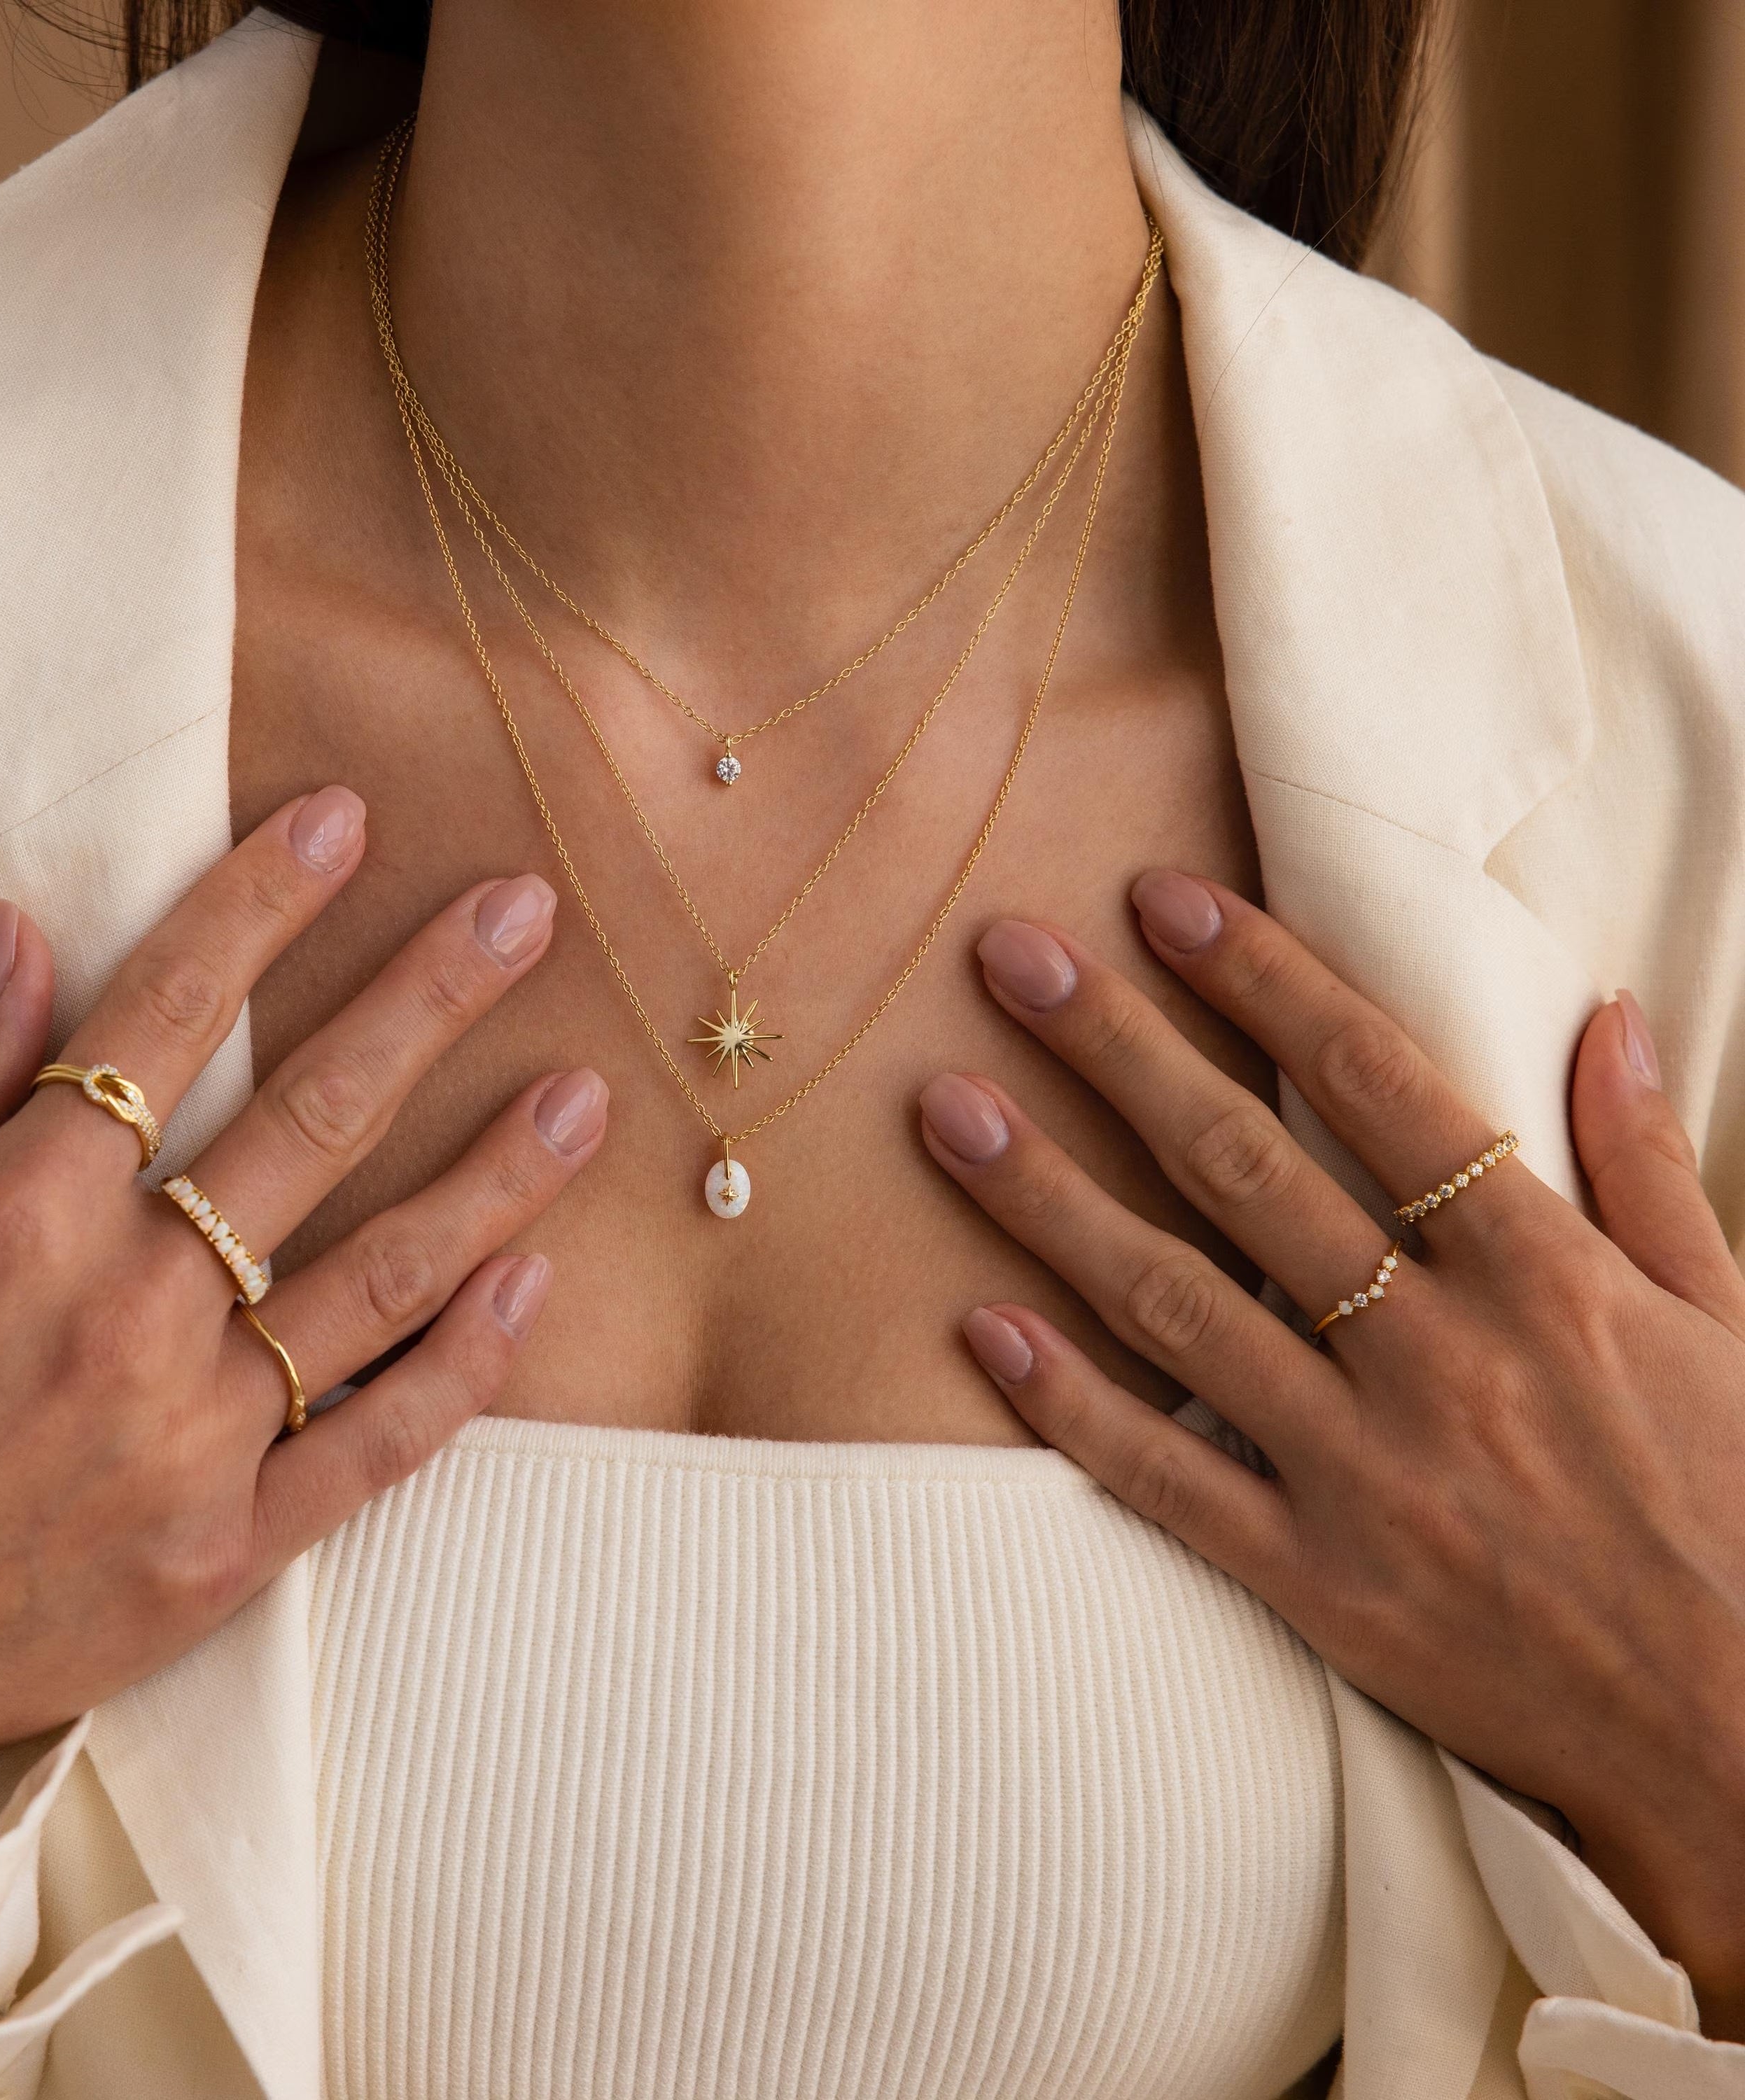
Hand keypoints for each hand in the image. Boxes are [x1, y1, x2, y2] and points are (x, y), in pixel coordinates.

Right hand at [0, 790, 605, 1910]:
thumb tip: (22, 933)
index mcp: (20, 1218)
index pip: (167, 1017)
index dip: (259, 903)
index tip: (342, 819)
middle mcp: (126, 1312)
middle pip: (311, 1119)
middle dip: (426, 999)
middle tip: (526, 914)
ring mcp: (192, 1437)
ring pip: (380, 1274)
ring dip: (494, 1175)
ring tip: (583, 1093)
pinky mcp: (227, 1549)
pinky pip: (377, 1448)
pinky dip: (463, 1368)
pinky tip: (533, 1285)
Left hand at [922, 870, 1744, 2036]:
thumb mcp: (1733, 1325)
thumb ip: (1648, 1172)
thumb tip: (1605, 1016)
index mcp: (1545, 1275)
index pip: (1379, 1083)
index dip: (1265, 980)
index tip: (1165, 899)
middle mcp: (1443, 1356)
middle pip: (1245, 1167)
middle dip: (1119, 1049)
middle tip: (1008, 956)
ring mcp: (1370, 1473)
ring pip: (1176, 1307)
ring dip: (1049, 1200)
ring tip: (946, 1110)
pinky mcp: (1322, 1584)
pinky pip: (1168, 1480)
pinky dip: (1068, 1405)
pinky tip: (978, 1326)